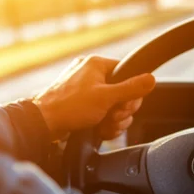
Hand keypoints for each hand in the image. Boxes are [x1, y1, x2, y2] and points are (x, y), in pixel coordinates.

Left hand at [32, 55, 154, 140]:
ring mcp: (85, 89)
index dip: (131, 92)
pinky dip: (104, 122)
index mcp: (96, 64)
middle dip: (121, 109)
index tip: (125, 105)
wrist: (43, 123)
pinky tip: (100, 129)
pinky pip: (102, 111)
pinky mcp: (81, 104)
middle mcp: (90, 73)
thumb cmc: (70, 107)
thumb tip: (151, 79)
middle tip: (114, 116)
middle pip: (123, 91)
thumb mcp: (107, 97)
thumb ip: (131, 88)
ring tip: (104, 125)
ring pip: (113, 104)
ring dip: (114, 119)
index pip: (128, 73)